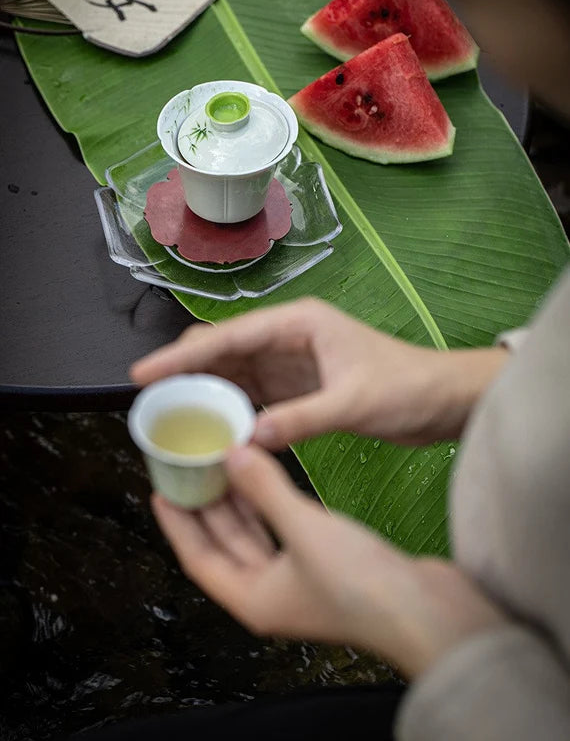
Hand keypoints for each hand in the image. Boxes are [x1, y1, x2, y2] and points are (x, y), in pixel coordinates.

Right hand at [132, 298, 507, 448]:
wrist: (445, 400)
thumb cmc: (408, 388)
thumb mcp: (353, 402)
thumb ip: (300, 420)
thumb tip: (245, 441)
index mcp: (299, 324)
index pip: (229, 336)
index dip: (182, 355)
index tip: (143, 373)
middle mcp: (289, 338)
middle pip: (223, 351)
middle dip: (185, 372)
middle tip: (149, 401)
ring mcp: (292, 364)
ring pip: (234, 375)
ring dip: (204, 393)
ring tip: (168, 417)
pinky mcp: (299, 389)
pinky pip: (254, 398)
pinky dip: (231, 411)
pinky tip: (210, 429)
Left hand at [153, 444, 505, 678]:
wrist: (428, 611)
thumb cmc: (360, 583)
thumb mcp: (303, 529)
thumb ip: (265, 489)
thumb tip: (232, 454)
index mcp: (253, 598)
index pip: (198, 558)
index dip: (177, 524)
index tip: (161, 490)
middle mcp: (271, 594)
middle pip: (225, 546)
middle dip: (208, 508)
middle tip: (192, 468)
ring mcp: (299, 582)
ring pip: (256, 537)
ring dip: (241, 504)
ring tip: (225, 465)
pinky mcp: (325, 567)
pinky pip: (284, 531)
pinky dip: (273, 506)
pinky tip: (270, 479)